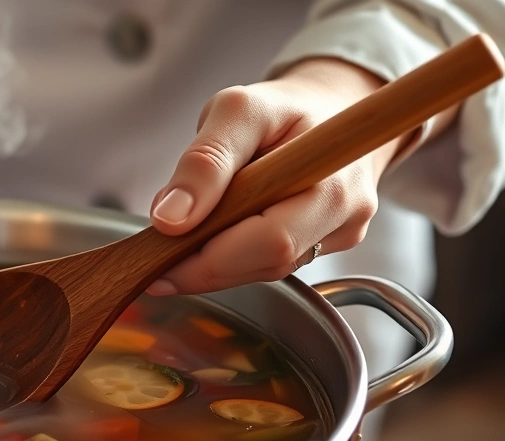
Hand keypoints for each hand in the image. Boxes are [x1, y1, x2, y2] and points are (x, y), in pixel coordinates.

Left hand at [146, 58, 431, 295]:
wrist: (324, 107)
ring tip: (184, 232)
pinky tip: (211, 235)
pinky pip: (268, 264)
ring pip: (264, 270)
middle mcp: (344, 213)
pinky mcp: (322, 246)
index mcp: (332, 177)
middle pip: (267, 263)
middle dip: (204, 264)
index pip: (271, 240)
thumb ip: (204, 160)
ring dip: (215, 260)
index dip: (211, 260)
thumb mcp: (235, 110)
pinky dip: (231, 256)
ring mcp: (337, 234)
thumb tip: (171, 218)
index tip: (159, 261)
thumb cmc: (281, 107)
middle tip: (160, 252)